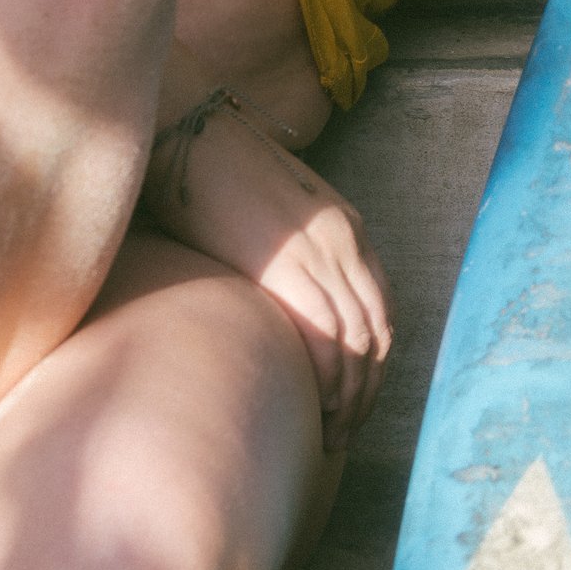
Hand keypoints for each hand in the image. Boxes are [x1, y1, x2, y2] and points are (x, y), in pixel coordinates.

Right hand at [147, 103, 393, 451]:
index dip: (374, 361)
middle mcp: (345, 240)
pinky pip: (327, 335)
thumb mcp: (271, 218)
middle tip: (346, 431)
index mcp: (346, 226)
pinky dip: (329, 378)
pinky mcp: (288, 265)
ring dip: (351, 395)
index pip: (381, 307)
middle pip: (379, 329)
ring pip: (360, 340)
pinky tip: (317, 407)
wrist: (189, 136)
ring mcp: (321, 251)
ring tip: (332, 433)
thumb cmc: (214, 179)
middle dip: (368, 388)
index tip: (355, 399)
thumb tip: (276, 306)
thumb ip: (287, 258)